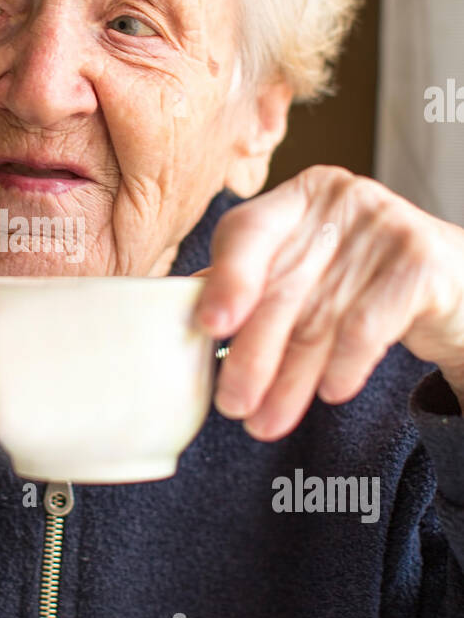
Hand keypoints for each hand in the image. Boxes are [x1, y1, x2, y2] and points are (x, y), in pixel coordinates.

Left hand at [192, 166, 463, 439]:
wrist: (455, 287)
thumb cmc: (365, 282)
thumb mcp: (305, 273)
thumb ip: (250, 285)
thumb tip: (181, 316)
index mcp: (299, 196)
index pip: (247, 233)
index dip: (226, 281)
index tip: (208, 327)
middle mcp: (341, 199)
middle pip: (282, 288)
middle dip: (253, 356)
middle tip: (233, 405)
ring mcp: (386, 225)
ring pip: (321, 318)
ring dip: (291, 380)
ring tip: (267, 421)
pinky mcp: (422, 262)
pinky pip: (369, 324)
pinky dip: (345, 365)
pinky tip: (330, 393)